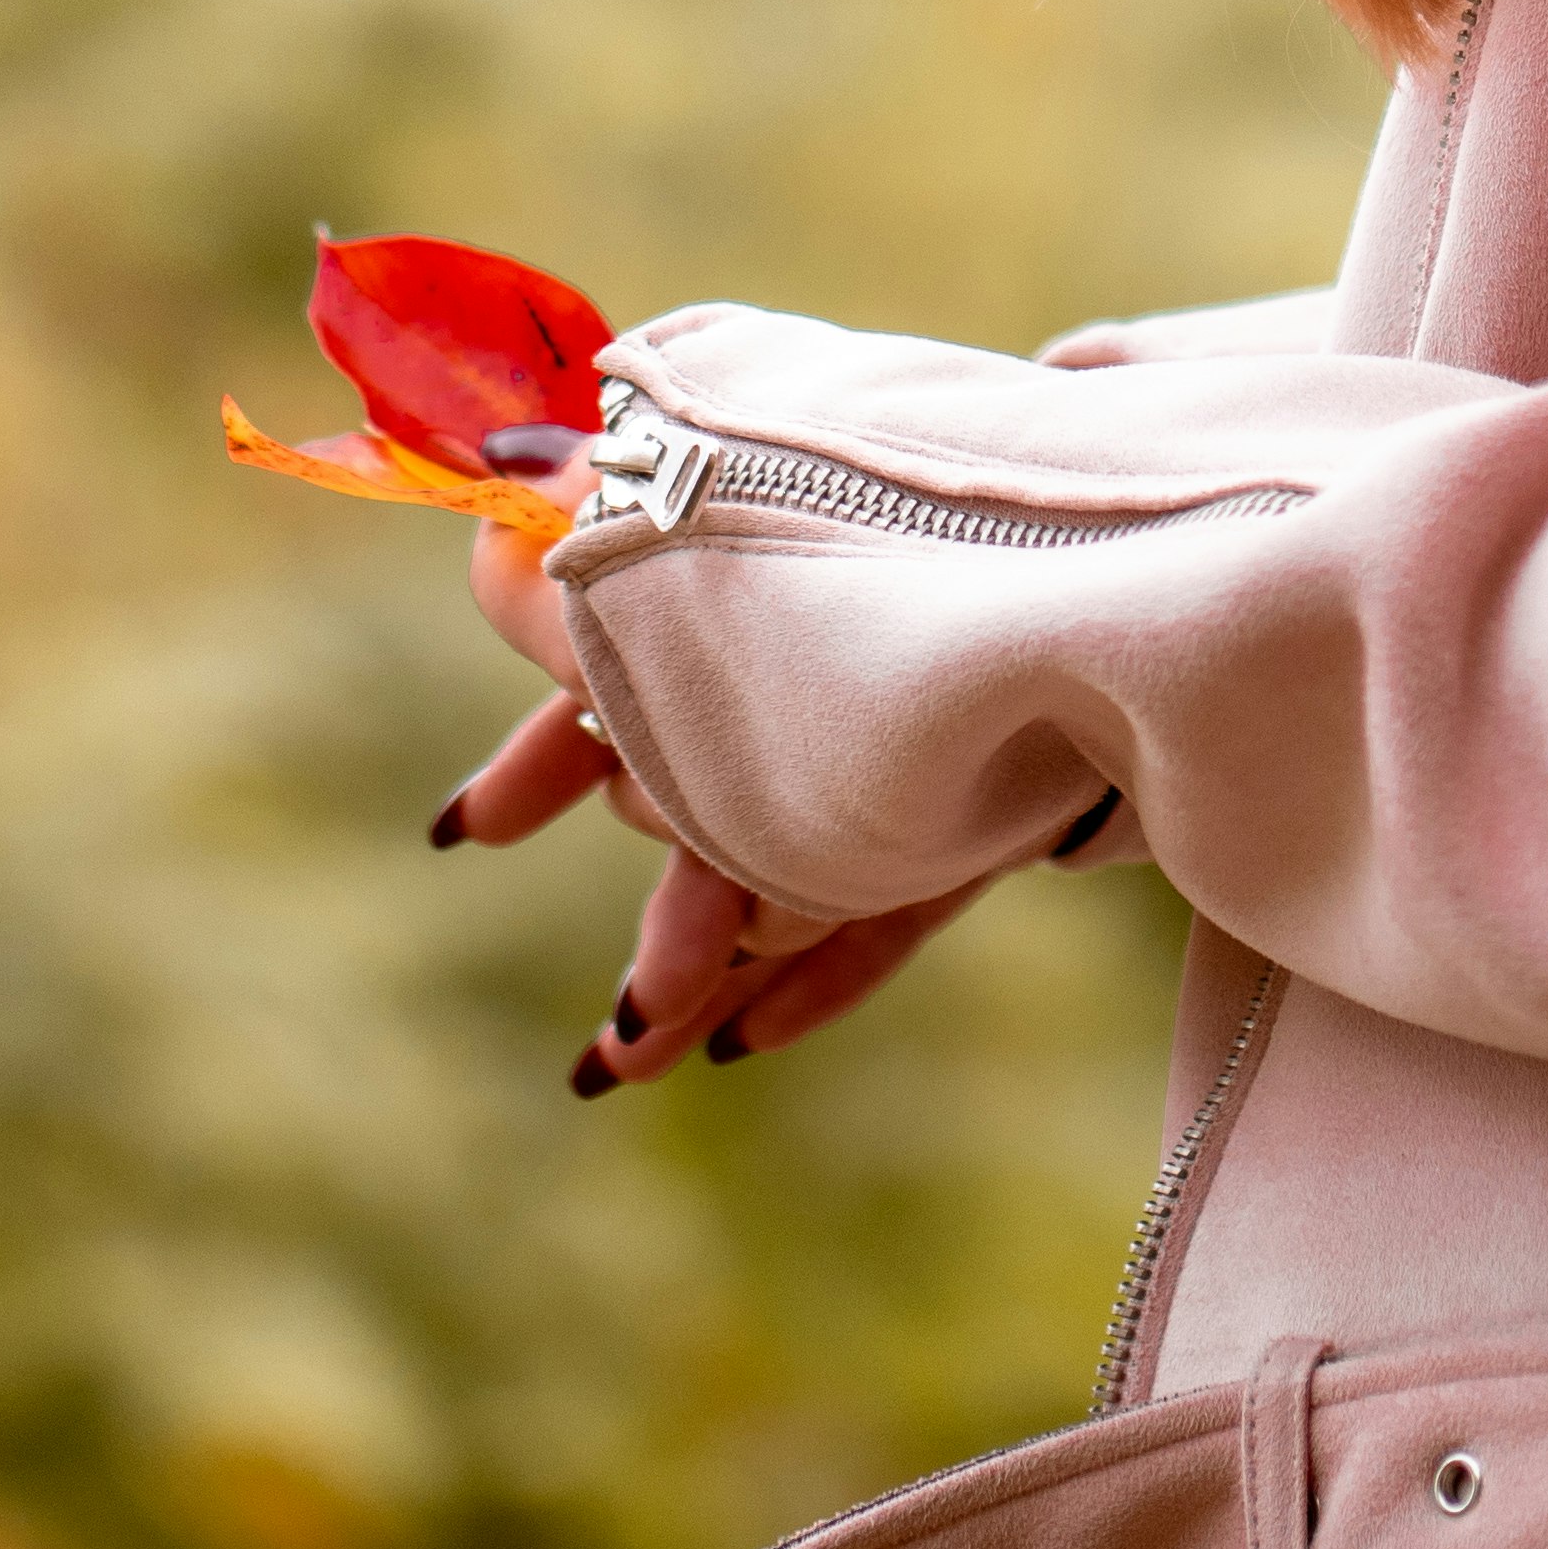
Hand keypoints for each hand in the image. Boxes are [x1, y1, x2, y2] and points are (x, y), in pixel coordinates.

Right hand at [445, 522, 994, 1094]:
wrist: (1080, 531)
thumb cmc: (867, 493)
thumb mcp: (690, 497)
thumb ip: (584, 529)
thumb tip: (487, 490)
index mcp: (746, 604)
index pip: (618, 687)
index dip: (542, 762)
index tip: (467, 831)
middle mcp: (814, 687)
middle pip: (707, 811)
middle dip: (664, 914)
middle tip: (628, 1017)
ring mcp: (900, 754)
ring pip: (786, 877)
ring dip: (709, 962)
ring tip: (633, 1058)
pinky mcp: (983, 810)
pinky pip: (897, 911)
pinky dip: (827, 968)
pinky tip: (748, 1039)